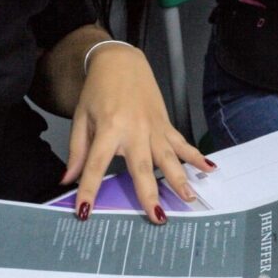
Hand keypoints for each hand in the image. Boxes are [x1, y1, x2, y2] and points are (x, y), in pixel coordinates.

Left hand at [63, 43, 213, 222]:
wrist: (121, 61)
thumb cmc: (98, 90)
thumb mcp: (81, 118)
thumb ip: (77, 151)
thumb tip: (68, 179)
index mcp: (109, 128)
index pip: (95, 165)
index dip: (88, 189)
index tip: (85, 211)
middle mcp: (134, 130)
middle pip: (142, 167)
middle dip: (149, 193)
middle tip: (157, 216)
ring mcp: (153, 128)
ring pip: (168, 158)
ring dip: (179, 179)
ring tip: (189, 198)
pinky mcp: (165, 124)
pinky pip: (181, 143)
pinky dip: (196, 156)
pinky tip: (209, 168)